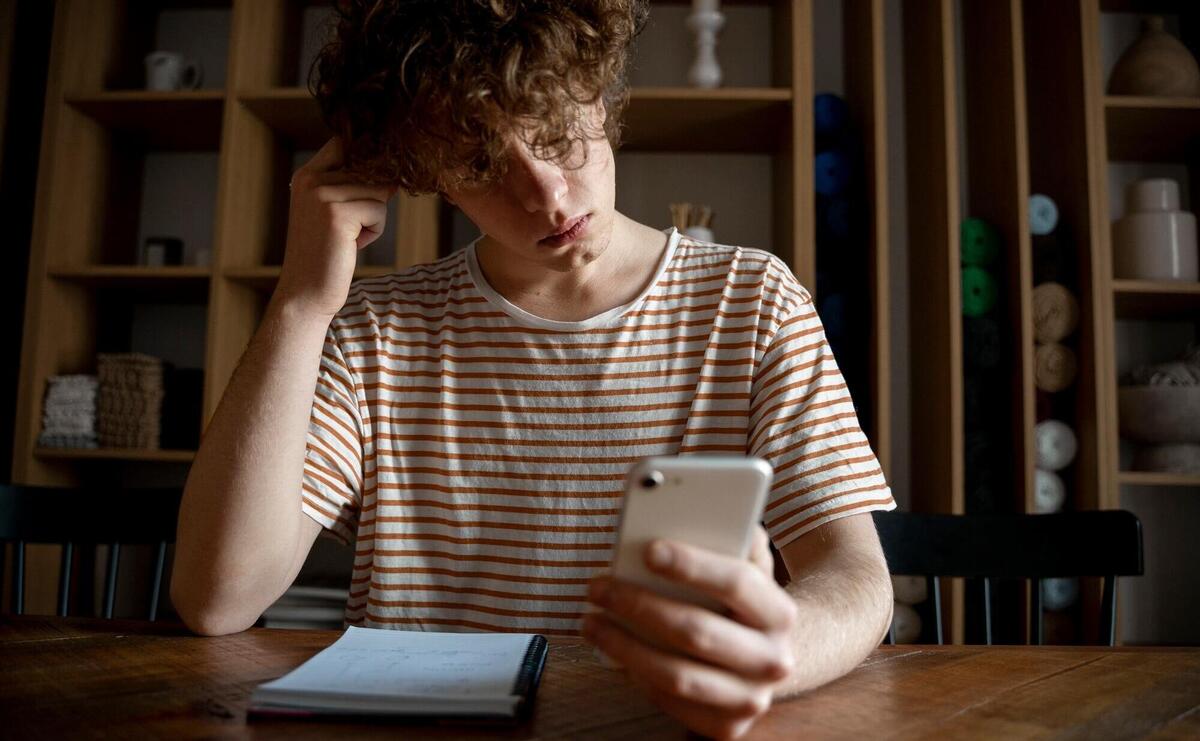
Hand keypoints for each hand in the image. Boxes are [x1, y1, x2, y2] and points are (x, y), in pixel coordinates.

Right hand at [275, 137, 395, 318]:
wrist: (306, 292)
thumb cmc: (326, 253)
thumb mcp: (333, 211)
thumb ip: (352, 185)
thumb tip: (393, 169)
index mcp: (306, 174)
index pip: (346, 143)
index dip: (367, 159)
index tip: (369, 181)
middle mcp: (310, 178)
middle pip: (370, 169)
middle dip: (373, 198)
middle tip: (350, 228)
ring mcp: (321, 194)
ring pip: (378, 190)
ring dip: (374, 217)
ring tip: (349, 237)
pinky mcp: (336, 213)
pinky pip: (379, 210)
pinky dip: (375, 230)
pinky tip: (352, 245)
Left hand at [582, 527, 797, 739]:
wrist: (769, 657)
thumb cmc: (741, 602)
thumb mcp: (747, 566)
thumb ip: (732, 535)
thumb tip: (705, 503)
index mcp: (780, 612)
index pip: (737, 582)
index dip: (692, 565)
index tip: (649, 549)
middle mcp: (773, 660)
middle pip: (696, 631)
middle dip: (638, 605)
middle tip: (598, 587)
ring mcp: (750, 699)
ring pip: (675, 675)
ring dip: (623, 646)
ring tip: (590, 622)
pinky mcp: (727, 727)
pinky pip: (670, 702)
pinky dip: (636, 676)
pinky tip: (614, 652)